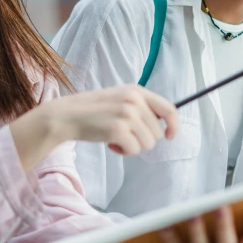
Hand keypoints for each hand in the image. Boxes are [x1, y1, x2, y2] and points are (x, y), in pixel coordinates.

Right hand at [10, 85, 179, 170]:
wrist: (68, 115)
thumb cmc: (95, 111)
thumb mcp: (120, 99)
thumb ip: (140, 107)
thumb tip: (163, 124)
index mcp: (137, 91)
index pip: (169, 108)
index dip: (174, 125)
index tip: (169, 135)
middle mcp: (135, 100)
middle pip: (157, 132)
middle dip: (143, 139)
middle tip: (124, 134)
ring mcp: (127, 114)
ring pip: (148, 143)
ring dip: (133, 146)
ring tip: (116, 137)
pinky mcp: (118, 130)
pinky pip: (134, 150)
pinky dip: (124, 151)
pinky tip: (111, 143)